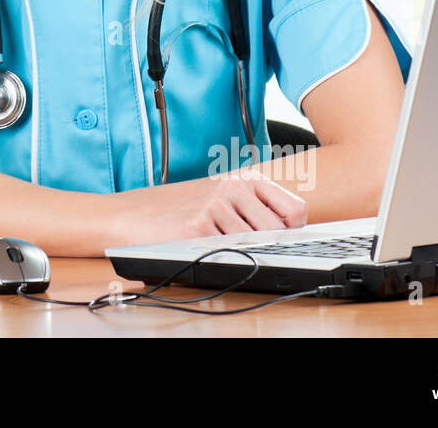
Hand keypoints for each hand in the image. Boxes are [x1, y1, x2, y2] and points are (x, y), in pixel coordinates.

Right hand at [123, 168, 307, 245]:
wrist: (141, 217)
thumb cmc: (189, 214)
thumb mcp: (229, 202)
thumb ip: (262, 212)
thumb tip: (297, 234)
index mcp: (247, 180)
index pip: (296, 211)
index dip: (292, 232)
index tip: (278, 238)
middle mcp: (234, 187)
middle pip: (278, 233)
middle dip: (265, 246)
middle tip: (239, 243)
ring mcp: (216, 204)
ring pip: (254, 246)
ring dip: (238, 253)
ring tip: (215, 241)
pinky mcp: (198, 226)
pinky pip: (228, 253)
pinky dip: (219, 257)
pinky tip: (202, 245)